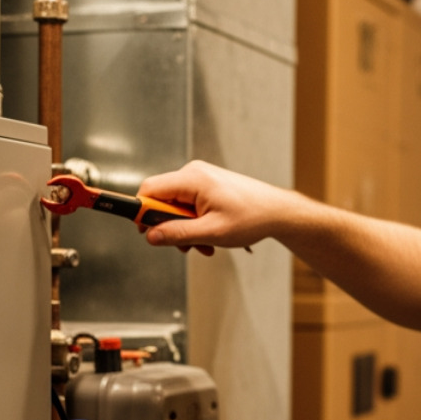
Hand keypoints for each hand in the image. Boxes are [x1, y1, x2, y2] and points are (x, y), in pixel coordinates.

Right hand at [137, 160, 294, 251]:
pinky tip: (209, 236)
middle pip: (162, 200)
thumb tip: (152, 236)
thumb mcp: (211, 232)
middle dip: (170, 226)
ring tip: (205, 244)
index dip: (143, 212)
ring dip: (185, 229)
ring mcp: (201, 179)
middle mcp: (194, 173)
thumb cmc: (252, 217)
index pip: (149, 189)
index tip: (146, 231)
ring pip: (176, 206)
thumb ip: (178, 234)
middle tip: (186, 245)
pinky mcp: (208, 186)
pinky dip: (195, 223)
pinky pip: (189, 205)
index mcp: (192, 179)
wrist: (277, 212)